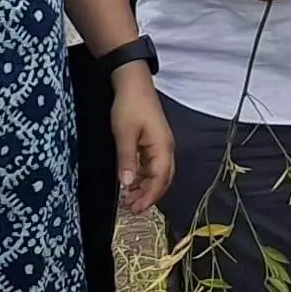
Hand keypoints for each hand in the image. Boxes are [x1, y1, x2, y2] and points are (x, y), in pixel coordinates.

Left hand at [112, 75, 174, 212]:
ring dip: (145, 187)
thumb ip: (127, 159)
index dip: (149, 196)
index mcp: (163, 147)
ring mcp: (160, 145)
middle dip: (149, 196)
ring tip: (129, 199)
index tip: (136, 209)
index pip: (160, 179)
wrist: (133, 82)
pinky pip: (151, 165)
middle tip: (131, 209)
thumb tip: (127, 184)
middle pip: (163, 179)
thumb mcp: (124, 133)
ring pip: (157, 174)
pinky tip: (131, 182)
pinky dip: (143, 177)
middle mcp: (166, 149)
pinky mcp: (152, 142)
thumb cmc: (129, 105)